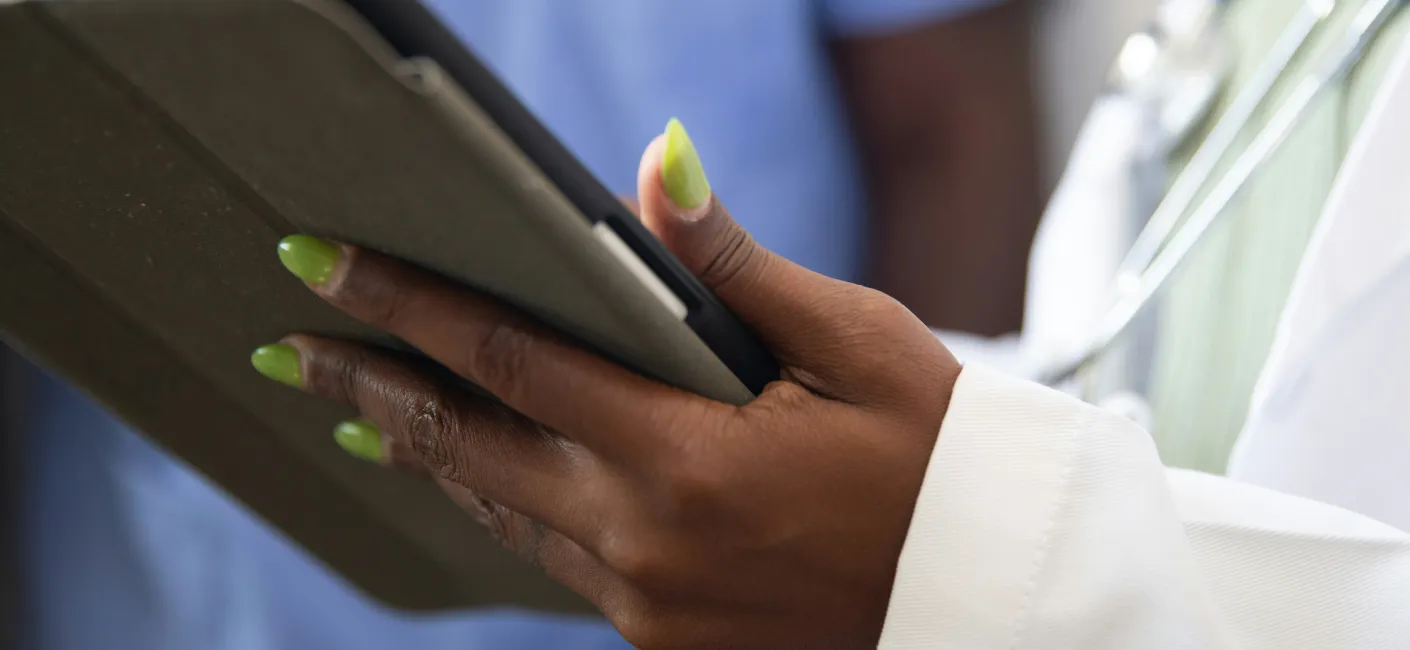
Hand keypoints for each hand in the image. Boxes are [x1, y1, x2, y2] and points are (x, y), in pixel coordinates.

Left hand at [251, 119, 961, 648]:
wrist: (987, 594)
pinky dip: (508, 509)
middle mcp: (648, 542)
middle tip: (293, 347)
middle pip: (470, 449)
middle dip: (373, 390)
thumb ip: (736, 265)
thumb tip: (656, 168)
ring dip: (429, 455)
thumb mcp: (853, 342)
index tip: (326, 265)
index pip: (510, 362)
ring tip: (363, 408)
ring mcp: (649, 604)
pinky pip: (558, 561)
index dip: (409, 306)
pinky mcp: (665, 639)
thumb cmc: (935, 456)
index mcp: (690, 459)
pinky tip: (478, 478)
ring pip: (505, 513)